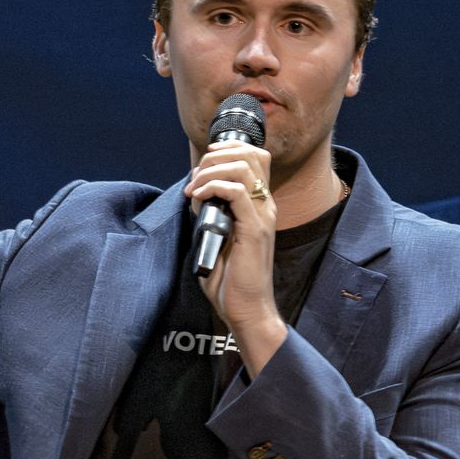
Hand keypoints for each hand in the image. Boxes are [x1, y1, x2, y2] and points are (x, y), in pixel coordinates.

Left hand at [184, 140, 289, 372]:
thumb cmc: (231, 279)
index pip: (256, 158)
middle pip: (252, 155)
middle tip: (195, 176)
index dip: (228, 150)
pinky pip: (235, 192)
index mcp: (258, 205)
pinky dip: (213, 187)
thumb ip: (211, 213)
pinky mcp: (254, 230)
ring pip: (243, 168)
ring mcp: (261, 216)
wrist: (246, 309)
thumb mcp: (216, 237)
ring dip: (211, 171)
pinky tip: (198, 199)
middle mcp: (264, 206)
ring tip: (194, 189)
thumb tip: (196, 194)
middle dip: (216, 156)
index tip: (203, 162)